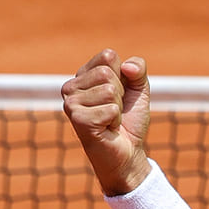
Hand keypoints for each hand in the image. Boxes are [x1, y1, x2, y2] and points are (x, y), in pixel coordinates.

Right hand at [61, 49, 152, 196]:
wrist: (127, 152)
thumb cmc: (129, 120)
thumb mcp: (138, 89)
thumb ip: (137, 69)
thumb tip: (126, 67)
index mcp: (82, 75)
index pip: (108, 56)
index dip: (123, 76)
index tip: (119, 94)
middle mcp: (71, 87)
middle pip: (107, 73)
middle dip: (120, 94)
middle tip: (114, 111)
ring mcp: (70, 103)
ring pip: (109, 91)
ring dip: (118, 108)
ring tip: (109, 120)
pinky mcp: (77, 119)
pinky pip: (110, 109)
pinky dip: (115, 120)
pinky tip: (107, 129)